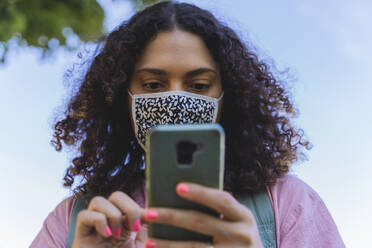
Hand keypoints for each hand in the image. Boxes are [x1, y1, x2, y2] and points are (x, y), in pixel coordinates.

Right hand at [72, 191, 146, 247]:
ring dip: (112, 214)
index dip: (140, 206)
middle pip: (116, 195)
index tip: (150, 219)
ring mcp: (94, 230)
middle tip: (134, 227)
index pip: (131, 202)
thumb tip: (153, 213)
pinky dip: (98, 221)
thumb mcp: (141, 247)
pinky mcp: (80, 237)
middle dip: (128, 206)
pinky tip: (106, 236)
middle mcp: (109, 225)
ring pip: (98, 200)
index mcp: (125, 226)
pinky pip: (84, 215)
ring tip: (117, 234)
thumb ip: (146, 232)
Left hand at [142, 183, 263, 247]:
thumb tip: (180, 197)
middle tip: (149, 213)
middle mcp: (242, 235)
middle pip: (201, 222)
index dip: (200, 193)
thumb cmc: (241, 242)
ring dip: (168, 245)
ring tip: (148, 242)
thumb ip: (220, 213)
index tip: (178, 187)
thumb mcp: (239, 225)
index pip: (221, 200)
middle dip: (171, 217)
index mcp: (244, 217)